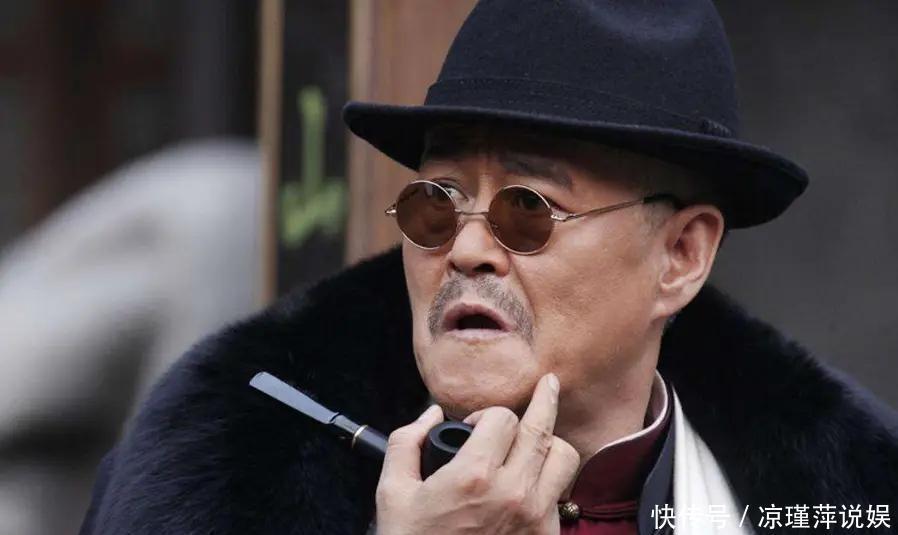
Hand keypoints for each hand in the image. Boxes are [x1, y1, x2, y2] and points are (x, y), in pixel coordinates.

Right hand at [375, 374, 579, 534]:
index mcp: (474, 476)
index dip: (487, 415)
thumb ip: (407, 443)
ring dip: (551, 442)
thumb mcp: (394, 493)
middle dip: (544, 400)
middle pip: (542, 428)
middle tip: (547, 384)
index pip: (503, 417)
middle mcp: (512, 492)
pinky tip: (535, 477)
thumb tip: (429, 414)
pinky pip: (562, 495)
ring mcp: (534, 517)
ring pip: (564, 458)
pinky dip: (551, 480)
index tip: (474, 429)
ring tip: (540, 437)